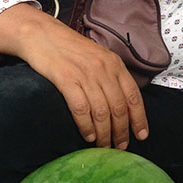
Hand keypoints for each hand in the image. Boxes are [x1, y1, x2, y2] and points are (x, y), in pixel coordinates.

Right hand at [0, 6, 149, 149]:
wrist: (41, 34)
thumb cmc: (69, 48)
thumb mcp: (97, 57)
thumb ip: (110, 76)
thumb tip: (121, 104)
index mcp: (114, 64)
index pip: (133, 95)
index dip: (139, 118)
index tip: (142, 135)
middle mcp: (103, 69)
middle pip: (118, 108)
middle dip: (121, 132)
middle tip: (119, 148)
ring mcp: (85, 74)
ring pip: (101, 112)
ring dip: (104, 134)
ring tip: (103, 146)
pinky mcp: (66, 79)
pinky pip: (81, 109)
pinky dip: (86, 126)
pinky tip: (87, 136)